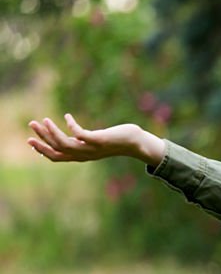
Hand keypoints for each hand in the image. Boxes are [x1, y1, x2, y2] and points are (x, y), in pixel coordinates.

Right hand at [27, 113, 164, 165]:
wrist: (137, 143)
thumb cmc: (117, 140)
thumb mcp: (96, 142)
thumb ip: (84, 140)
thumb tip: (74, 135)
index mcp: (82, 156)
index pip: (58, 157)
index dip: (43, 150)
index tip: (30, 141)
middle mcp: (85, 154)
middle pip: (58, 150)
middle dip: (42, 139)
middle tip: (31, 125)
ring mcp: (92, 148)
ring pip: (65, 144)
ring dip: (52, 132)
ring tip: (42, 119)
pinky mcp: (100, 140)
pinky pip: (80, 134)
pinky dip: (71, 125)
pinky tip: (67, 116)